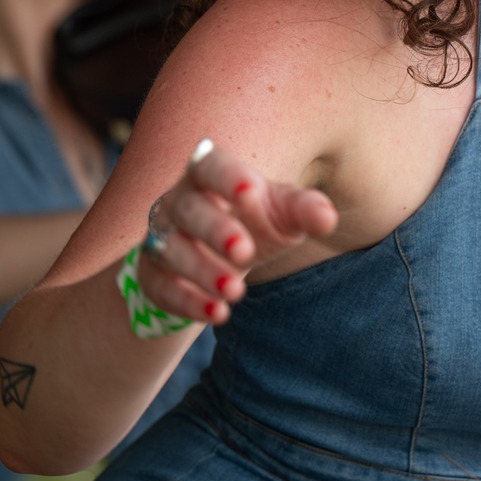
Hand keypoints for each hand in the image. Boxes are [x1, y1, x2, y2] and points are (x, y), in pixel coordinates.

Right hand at [137, 140, 338, 324]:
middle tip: (244, 254)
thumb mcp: (284, 213)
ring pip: (170, 250)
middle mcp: (180, 202)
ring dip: (202, 271)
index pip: (212, 166)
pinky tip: (218, 314)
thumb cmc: (256, 220)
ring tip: (235, 291)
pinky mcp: (152, 273)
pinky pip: (159, 287)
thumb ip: (305, 210)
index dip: (228, 177)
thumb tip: (327, 218)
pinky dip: (186, 302)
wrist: (220, 253)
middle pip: (189, 210)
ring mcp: (162, 237)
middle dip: (215, 230)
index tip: (250, 191)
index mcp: (210, 174)